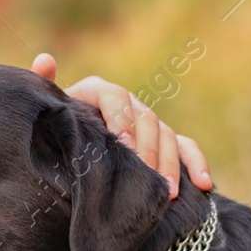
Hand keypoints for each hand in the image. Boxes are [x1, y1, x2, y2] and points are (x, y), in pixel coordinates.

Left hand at [31, 53, 213, 199]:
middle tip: (145, 175)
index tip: (122, 146)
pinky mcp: (163, 140)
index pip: (114, 97)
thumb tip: (45, 59)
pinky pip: (186, 147)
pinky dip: (197, 164)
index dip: (120, 119)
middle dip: (147, 149)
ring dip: (169, 163)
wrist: (65, 141)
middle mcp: (127, 103)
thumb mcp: (47, 110)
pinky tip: (205, 185)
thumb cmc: (53, 126)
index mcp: (98, 91)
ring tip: (166, 190)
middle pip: (145, 119)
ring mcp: (147, 122)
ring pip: (166, 135)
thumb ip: (46, 86)